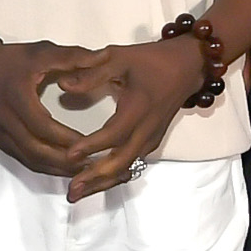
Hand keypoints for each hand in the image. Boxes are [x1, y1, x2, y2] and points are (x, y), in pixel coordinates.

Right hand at [0, 39, 105, 177]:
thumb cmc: (7, 60)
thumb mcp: (40, 52)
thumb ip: (73, 56)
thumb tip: (104, 57)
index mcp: (17, 99)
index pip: (44, 127)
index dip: (69, 139)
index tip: (94, 143)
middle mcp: (7, 121)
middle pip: (38, 151)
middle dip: (66, 161)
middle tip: (94, 164)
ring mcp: (1, 134)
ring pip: (31, 160)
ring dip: (57, 169)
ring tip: (84, 170)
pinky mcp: (0, 141)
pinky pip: (23, 160)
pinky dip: (44, 167)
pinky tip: (63, 168)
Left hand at [52, 34, 212, 201]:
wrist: (187, 66)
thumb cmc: (150, 60)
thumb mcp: (118, 58)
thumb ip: (91, 73)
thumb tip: (63, 86)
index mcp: (139, 107)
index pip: (114, 133)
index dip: (91, 146)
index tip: (69, 155)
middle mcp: (148, 128)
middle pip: (122, 161)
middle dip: (96, 177)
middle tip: (72, 190)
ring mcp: (152, 137)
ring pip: (127, 166)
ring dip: (103, 181)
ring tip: (78, 192)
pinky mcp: (153, 141)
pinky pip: (132, 162)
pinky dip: (113, 174)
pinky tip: (95, 182)